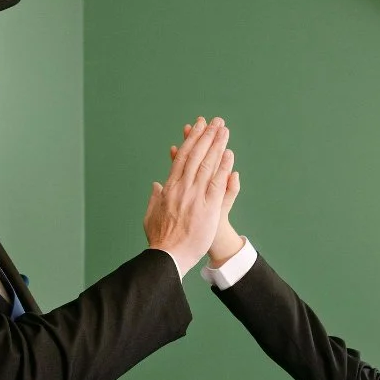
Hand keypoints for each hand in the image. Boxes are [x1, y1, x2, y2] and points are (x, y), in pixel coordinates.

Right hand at [144, 116, 234, 275]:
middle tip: (215, 122)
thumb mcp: (151, 216)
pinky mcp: (208, 207)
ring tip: (224, 130)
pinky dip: (223, 167)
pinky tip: (229, 154)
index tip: (198, 127)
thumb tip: (155, 185)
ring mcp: (195, 196)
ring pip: (207, 164)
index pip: (182, 158)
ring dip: (216, 145)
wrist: (168, 257)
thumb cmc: (160, 240)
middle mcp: (182, 188)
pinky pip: (217, 182)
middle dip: (206, 136)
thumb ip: (154, 198)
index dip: (191, 141)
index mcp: (168, 188)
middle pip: (196, 156)